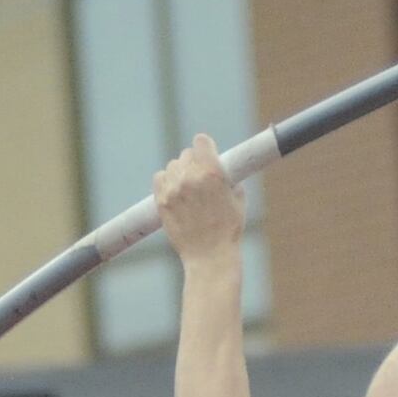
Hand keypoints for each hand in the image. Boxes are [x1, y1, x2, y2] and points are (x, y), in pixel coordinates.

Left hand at [154, 134, 245, 261]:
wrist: (210, 256)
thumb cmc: (228, 230)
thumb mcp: (238, 199)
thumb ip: (229, 178)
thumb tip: (223, 169)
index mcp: (212, 173)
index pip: (200, 141)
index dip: (205, 147)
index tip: (208, 154)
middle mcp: (190, 177)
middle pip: (186, 154)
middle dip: (194, 162)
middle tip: (200, 177)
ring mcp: (173, 189)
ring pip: (172, 166)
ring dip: (180, 172)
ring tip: (188, 188)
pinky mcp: (161, 201)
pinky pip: (159, 177)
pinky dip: (166, 181)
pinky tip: (175, 191)